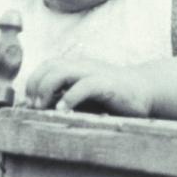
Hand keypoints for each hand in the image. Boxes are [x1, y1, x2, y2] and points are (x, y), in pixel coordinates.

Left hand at [24, 58, 153, 116]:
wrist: (147, 91)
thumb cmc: (114, 98)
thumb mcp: (86, 97)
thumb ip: (65, 99)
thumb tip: (39, 109)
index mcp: (76, 67)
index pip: (46, 66)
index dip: (33, 82)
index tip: (29, 103)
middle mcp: (83, 66)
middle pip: (49, 67)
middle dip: (36, 86)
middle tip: (33, 107)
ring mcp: (95, 73)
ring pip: (61, 72)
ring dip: (47, 89)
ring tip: (43, 108)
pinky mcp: (107, 84)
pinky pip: (84, 86)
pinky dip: (70, 98)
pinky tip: (63, 111)